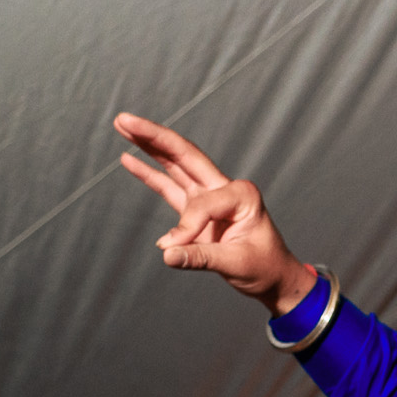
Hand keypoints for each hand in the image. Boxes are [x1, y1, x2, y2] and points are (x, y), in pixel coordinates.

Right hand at [114, 114, 321, 312]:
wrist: (274, 277)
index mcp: (242, 195)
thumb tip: (167, 254)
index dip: (187, 228)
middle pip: (185, 156)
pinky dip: (149, 173)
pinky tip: (128, 158)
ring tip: (122, 125)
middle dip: (155, 136)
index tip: (176, 249)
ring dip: (148, 146)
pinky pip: (169, 186)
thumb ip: (201, 257)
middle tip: (125, 119)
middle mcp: (226, 188)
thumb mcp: (237, 264)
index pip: (202, 204)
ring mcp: (210, 195)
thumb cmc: (264, 267)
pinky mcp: (198, 207)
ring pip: (175, 165)